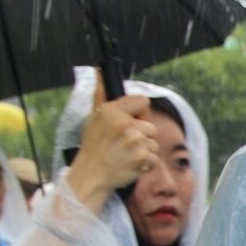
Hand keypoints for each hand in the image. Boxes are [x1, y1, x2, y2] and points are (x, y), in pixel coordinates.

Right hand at [66, 70, 157, 214]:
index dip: (140, 112)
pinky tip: (130, 164)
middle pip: (151, 126)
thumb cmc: (93, 146)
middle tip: (125, 144)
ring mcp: (135, 142)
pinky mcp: (142, 159)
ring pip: (153, 143)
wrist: (90, 175)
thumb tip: (100, 70)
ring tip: (126, 155)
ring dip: (144, 151)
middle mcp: (125, 125)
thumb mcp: (93, 118)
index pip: (143, 101)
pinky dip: (145, 164)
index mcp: (113, 112)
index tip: (133, 121)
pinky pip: (154, 158)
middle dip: (142, 135)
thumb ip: (101, 94)